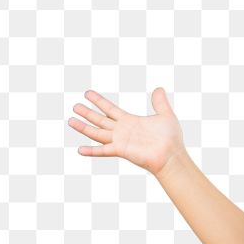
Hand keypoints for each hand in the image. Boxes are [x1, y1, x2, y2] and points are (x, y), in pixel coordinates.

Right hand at [68, 87, 185, 175]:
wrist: (172, 155)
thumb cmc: (171, 138)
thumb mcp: (165, 115)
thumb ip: (160, 102)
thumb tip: (158, 88)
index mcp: (130, 121)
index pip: (110, 109)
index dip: (98, 101)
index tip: (87, 93)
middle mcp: (122, 131)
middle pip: (100, 119)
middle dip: (87, 113)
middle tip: (74, 106)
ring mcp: (120, 141)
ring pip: (97, 132)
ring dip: (84, 127)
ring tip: (70, 121)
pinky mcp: (122, 150)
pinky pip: (103, 150)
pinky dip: (92, 150)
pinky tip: (80, 149)